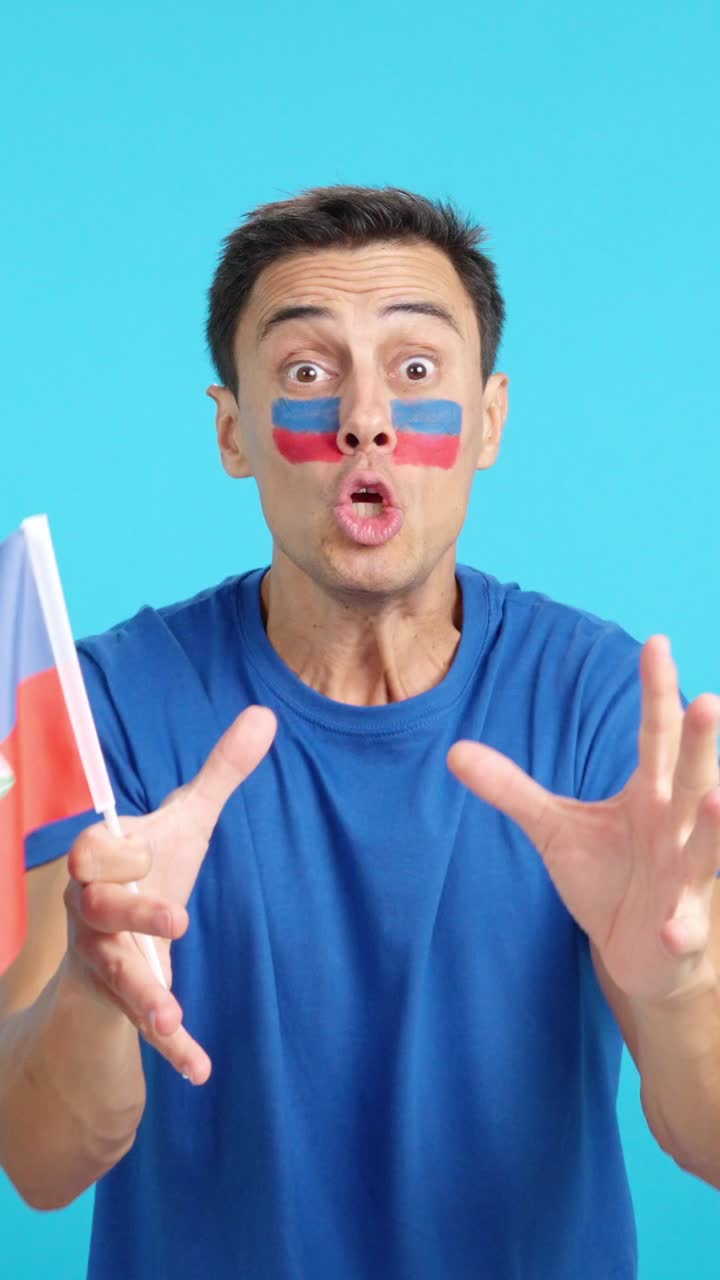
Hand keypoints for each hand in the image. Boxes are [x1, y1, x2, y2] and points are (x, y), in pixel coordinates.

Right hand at [63, 705, 275, 1083]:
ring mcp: (105, 958)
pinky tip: (200, 1070)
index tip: (144, 851)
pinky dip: (170, 1049)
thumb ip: (221, 772)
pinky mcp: (124, 998)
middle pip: (98, 912)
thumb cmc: (150, 868)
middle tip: (179, 921)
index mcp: (101, 861)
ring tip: (172, 1018)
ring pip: (115, 974)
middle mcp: (92, 911)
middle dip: (132, 915)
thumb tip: (267, 715)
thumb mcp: (185, 821)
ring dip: (143, 996)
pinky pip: (141, 1025)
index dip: (114, 854)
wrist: (118, 932)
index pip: (92, 852)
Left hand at [448, 636, 719, 1003]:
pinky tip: (676, 928)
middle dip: (700, 744)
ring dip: (713, 826)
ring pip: (706, 847)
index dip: (656, 692)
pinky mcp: (679, 928)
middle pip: (689, 779)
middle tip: (709, 699)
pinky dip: (682, 928)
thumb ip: (511, 788)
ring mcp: (683, 878)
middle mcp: (675, 826)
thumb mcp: (552, 827)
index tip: (656, 642)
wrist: (640, 952)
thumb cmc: (607, 877)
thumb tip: (453, 751)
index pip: (655, 735)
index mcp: (650, 793)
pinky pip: (684, 927)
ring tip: (717, 800)